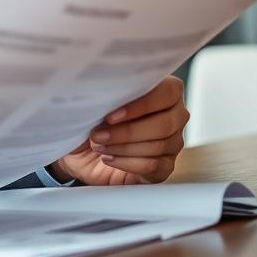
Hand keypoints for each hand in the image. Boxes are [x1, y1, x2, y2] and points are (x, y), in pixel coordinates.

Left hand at [49, 76, 188, 185]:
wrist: (82, 150)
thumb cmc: (92, 118)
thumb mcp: (96, 102)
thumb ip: (110, 93)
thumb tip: (107, 92)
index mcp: (163, 90)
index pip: (169, 92)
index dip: (142, 105)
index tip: (110, 116)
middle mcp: (174, 115)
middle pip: (165, 124)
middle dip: (127, 132)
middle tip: (98, 135)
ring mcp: (173, 142)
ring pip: (158, 146)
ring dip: (122, 147)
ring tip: (98, 146)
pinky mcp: (165, 166)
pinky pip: (154, 166)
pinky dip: (127, 163)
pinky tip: (108, 158)